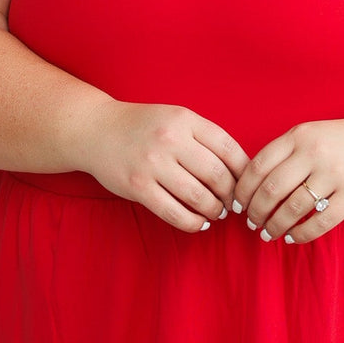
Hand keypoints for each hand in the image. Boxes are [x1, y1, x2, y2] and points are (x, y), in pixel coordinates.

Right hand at [82, 101, 249, 232]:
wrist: (96, 129)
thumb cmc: (145, 127)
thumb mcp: (177, 119)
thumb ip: (205, 138)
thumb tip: (240, 174)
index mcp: (185, 119)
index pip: (229, 149)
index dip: (244, 172)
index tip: (247, 185)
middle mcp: (170, 139)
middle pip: (217, 175)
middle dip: (230, 195)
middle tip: (232, 204)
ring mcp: (152, 163)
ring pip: (198, 197)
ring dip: (214, 210)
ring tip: (216, 213)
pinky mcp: (137, 186)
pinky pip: (174, 213)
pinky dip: (193, 223)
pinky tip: (199, 223)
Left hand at [233, 114, 343, 243]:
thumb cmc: (342, 143)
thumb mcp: (311, 135)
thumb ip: (283, 154)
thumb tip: (248, 188)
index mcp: (299, 136)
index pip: (258, 166)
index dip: (243, 190)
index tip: (238, 205)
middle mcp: (315, 152)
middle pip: (271, 190)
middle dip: (256, 212)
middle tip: (252, 223)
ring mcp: (335, 173)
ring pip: (292, 209)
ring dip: (275, 226)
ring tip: (269, 233)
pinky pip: (319, 223)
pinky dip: (300, 234)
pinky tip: (292, 237)